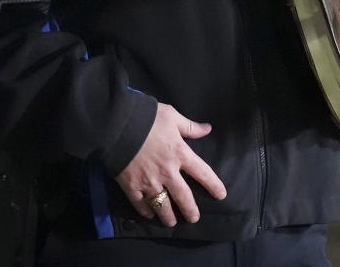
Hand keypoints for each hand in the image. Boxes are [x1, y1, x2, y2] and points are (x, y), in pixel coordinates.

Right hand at [114, 103, 225, 227]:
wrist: (117, 125)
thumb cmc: (147, 117)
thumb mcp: (172, 116)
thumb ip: (190, 127)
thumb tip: (208, 129)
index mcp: (180, 154)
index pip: (203, 172)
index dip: (213, 185)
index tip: (221, 195)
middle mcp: (168, 172)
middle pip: (183, 196)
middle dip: (190, 210)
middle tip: (194, 219)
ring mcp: (149, 182)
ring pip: (162, 205)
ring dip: (168, 216)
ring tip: (172, 222)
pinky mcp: (131, 186)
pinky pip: (140, 204)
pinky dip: (146, 211)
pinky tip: (150, 214)